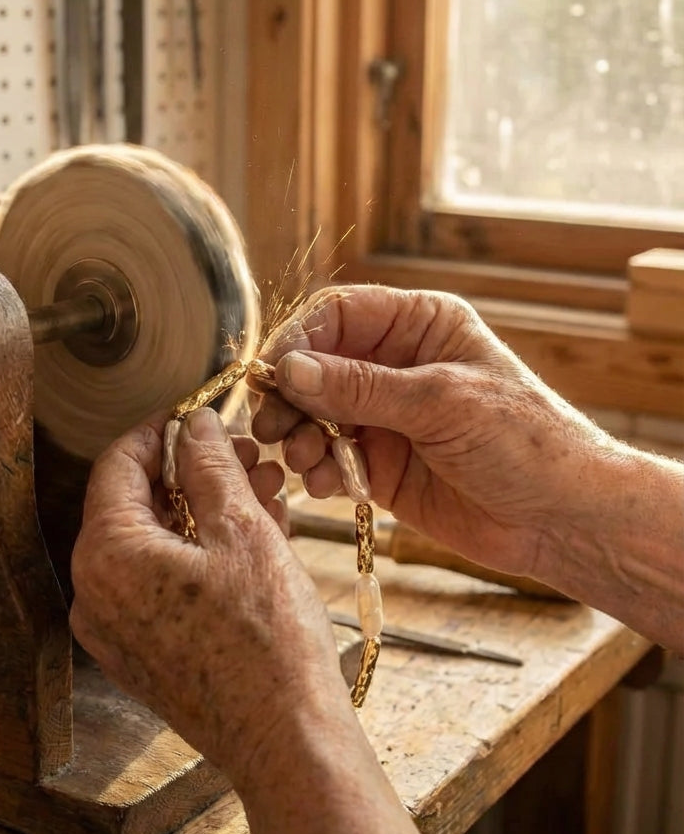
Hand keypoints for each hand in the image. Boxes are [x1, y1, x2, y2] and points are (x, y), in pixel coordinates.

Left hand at [69, 409, 352, 783]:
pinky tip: (253, 541)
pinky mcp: (141, 656)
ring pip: (155, 545)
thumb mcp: (241, 529)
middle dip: (194, 474)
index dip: (160, 431)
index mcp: (106, 554)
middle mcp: (94, 593)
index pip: (117, 464)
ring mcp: (115, 630)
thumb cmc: (267, 637)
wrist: (285, 739)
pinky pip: (161, 585)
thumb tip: (193, 423)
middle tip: (247, 457)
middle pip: (136, 505)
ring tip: (265, 495)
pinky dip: (199, 556)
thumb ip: (209, 465)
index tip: (198, 417)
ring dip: (205, 513)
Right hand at [252, 285, 613, 579]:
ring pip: (314, 414)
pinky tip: (324, 485)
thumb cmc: (525, 442)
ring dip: (298, 436)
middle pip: (315, 364)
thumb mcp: (441, 403)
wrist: (562, 519)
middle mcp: (396, 365)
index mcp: (420, 326)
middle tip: (271, 425)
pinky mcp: (379, 464)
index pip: (339, 314)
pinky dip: (316, 470)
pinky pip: (328, 458)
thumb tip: (289, 369)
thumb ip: (360, 387)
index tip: (273, 374)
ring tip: (302, 460)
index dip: (299, 339)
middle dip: (290, 395)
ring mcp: (385, 417)